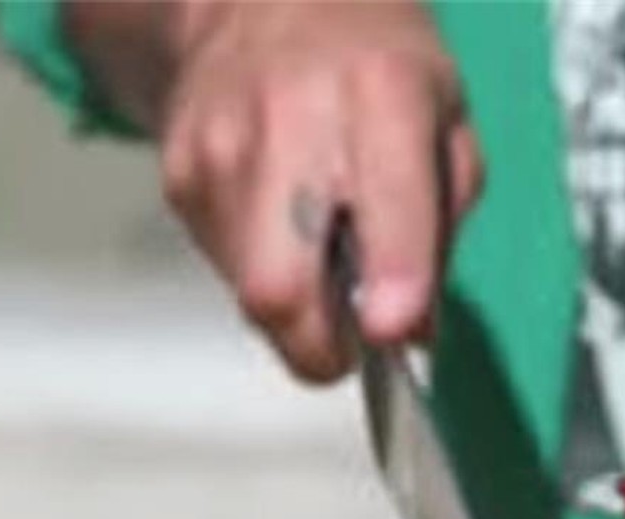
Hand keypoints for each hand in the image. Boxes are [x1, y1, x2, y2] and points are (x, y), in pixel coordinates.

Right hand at [160, 0, 480, 380]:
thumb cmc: (374, 68)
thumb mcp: (447, 125)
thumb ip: (442, 228)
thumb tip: (413, 330)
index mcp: (381, 93)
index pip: (385, 205)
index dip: (392, 281)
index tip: (394, 332)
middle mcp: (290, 119)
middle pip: (282, 287)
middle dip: (324, 345)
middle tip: (355, 341)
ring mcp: (220, 149)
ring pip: (252, 293)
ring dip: (298, 312)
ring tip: (326, 263)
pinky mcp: (178, 175)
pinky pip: (227, 268)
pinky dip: (265, 272)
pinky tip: (286, 230)